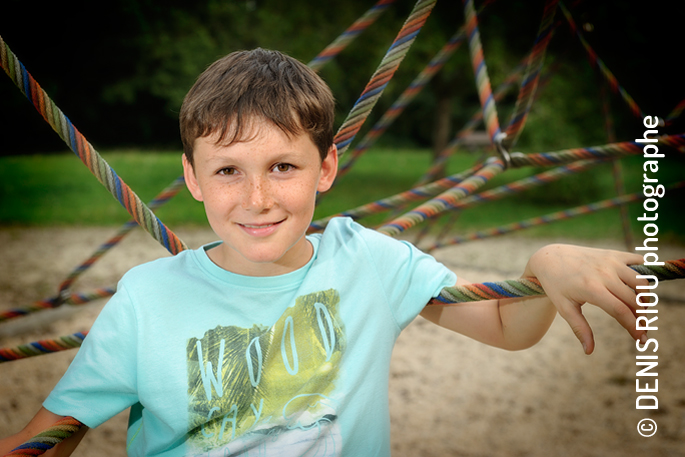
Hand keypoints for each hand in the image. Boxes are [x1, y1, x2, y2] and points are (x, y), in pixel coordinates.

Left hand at [525, 244, 647, 354]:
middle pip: (634, 300)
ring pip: (641, 282)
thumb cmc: (556, 285)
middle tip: (641, 330)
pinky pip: (639, 261)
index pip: (621, 311)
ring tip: (638, 310)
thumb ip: (580, 329)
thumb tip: (589, 351)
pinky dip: (644, 274)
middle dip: (642, 318)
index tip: (640, 340)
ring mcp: (610, 261)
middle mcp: (604, 274)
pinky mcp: (613, 253)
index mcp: (591, 289)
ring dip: (645, 298)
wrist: (550, 258)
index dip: (634, 327)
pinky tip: (638, 287)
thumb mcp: (564, 308)